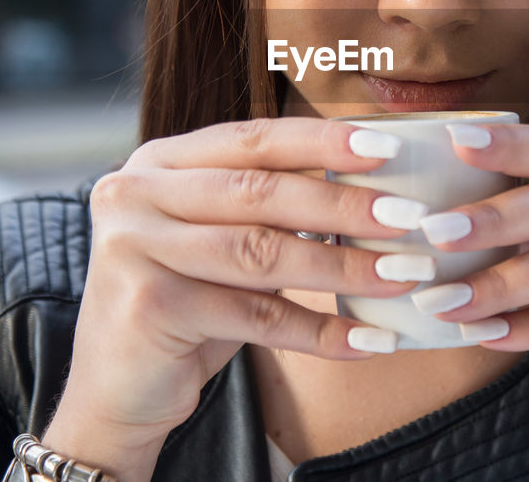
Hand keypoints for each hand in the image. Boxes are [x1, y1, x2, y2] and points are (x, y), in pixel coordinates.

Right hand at [42, 118, 431, 480]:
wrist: (118, 389)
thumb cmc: (186, 302)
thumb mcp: (222, 241)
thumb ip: (271, 207)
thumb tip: (373, 184)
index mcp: (159, 161)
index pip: (253, 139)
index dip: (323, 141)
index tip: (388, 148)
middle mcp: (136, 193)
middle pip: (261, 192)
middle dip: (344, 205)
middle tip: (410, 218)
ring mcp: (134, 247)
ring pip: (262, 253)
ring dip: (343, 267)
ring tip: (404, 276)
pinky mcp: (148, 305)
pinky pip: (255, 317)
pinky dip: (319, 330)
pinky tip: (368, 340)